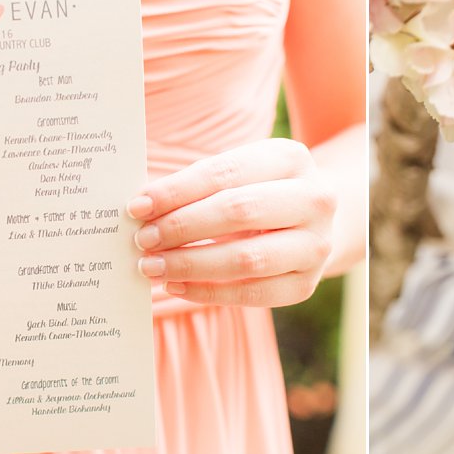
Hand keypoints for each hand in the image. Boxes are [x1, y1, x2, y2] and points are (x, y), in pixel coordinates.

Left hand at [128, 138, 336, 307]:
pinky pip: (252, 294)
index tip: (138, 206)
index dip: (177, 191)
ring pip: (247, 259)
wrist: (314, 222)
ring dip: (191, 264)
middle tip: (143, 239)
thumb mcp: (241, 174)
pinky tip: (175, 286)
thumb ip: (198, 186)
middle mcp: (314, 200)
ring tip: (152, 266)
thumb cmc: (261, 192)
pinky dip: (208, 292)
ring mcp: (315, 245)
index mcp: (291, 158)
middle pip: (239, 212)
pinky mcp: (306, 284)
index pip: (225, 174)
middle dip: (182, 227)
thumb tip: (143, 209)